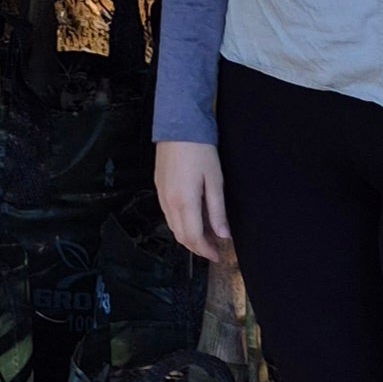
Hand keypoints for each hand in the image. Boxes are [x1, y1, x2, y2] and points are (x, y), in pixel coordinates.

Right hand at [156, 138, 232, 263]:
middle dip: (197, 247)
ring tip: (207, 236)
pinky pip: (168, 214)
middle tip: (214, 249)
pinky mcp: (159, 187)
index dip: (206, 251)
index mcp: (184, 202)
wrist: (179, 126)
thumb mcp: (215, 181)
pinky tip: (192, 219)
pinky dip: (180, 224)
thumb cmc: (201, 150)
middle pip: (181, 236)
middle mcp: (169, 202)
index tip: (218, 256)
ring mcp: (161, 194)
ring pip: (173, 227)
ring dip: (188, 237)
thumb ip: (217, 211)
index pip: (193, 237)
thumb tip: (223, 235)